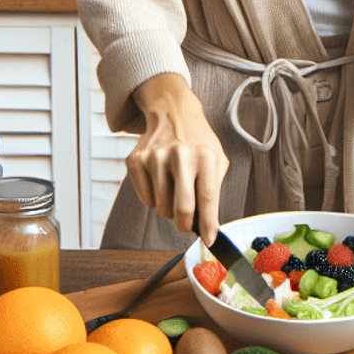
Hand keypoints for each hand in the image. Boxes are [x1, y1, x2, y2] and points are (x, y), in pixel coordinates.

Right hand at [128, 73, 229, 243]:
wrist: (172, 113)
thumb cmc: (198, 142)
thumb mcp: (217, 159)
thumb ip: (214, 191)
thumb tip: (209, 229)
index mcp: (205, 156)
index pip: (207, 198)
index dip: (208, 225)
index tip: (209, 240)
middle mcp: (180, 156)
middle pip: (181, 210)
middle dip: (185, 226)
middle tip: (187, 224)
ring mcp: (155, 157)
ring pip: (161, 208)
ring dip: (169, 209)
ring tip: (175, 189)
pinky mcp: (136, 161)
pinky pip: (145, 199)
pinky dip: (154, 198)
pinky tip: (160, 180)